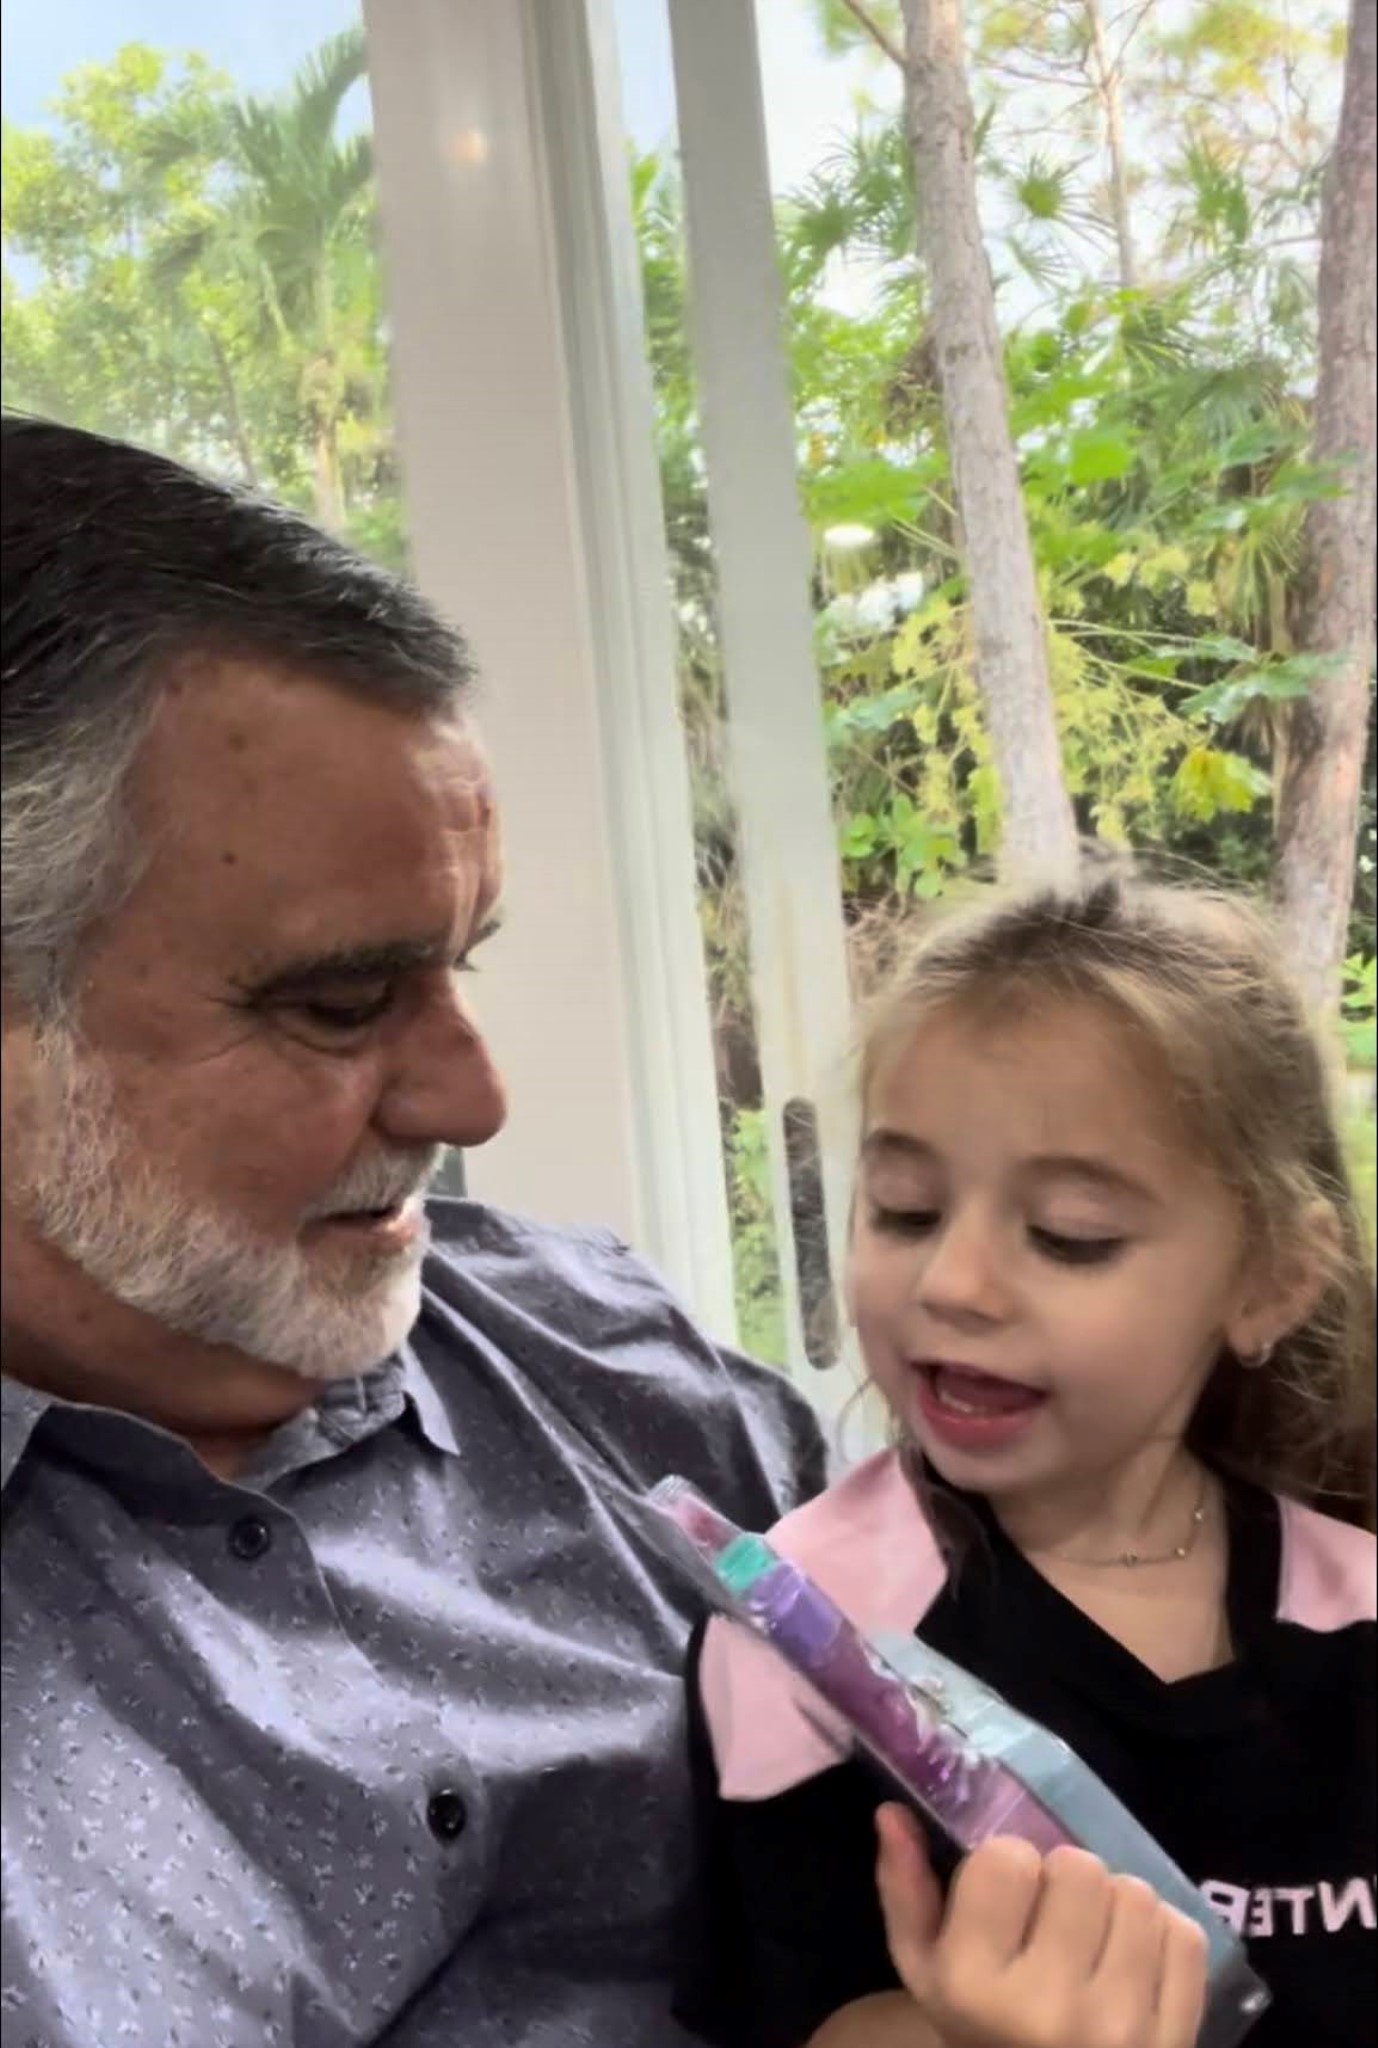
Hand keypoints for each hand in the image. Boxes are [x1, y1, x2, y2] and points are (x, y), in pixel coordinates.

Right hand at [874, 1806, 1208, 2047]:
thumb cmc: (977, 2027)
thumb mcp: (926, 1972)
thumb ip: (905, 1890)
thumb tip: (892, 1811)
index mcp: (975, 1986)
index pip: (1008, 1858)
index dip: (1007, 1867)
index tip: (1005, 1899)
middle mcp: (1048, 2008)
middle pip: (1079, 1866)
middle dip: (1064, 1881)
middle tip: (1052, 1917)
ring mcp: (1120, 2028)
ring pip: (1135, 1893)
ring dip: (1114, 1904)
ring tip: (1092, 1939)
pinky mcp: (1176, 2038)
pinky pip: (1184, 1935)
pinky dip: (1160, 1936)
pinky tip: (1130, 1962)